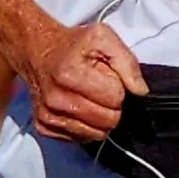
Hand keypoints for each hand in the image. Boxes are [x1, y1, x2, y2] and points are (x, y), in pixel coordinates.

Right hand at [25, 13, 146, 141]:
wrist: (38, 51)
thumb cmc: (72, 45)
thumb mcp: (103, 38)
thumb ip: (127, 62)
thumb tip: (140, 91)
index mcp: (68, 74)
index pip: (115, 98)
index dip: (119, 87)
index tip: (108, 77)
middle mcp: (55, 98)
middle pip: (107, 120)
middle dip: (112, 106)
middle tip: (101, 89)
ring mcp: (47, 115)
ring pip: (95, 134)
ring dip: (100, 118)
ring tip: (91, 98)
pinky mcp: (43, 127)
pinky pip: (80, 139)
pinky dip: (85, 126)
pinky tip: (79, 107)